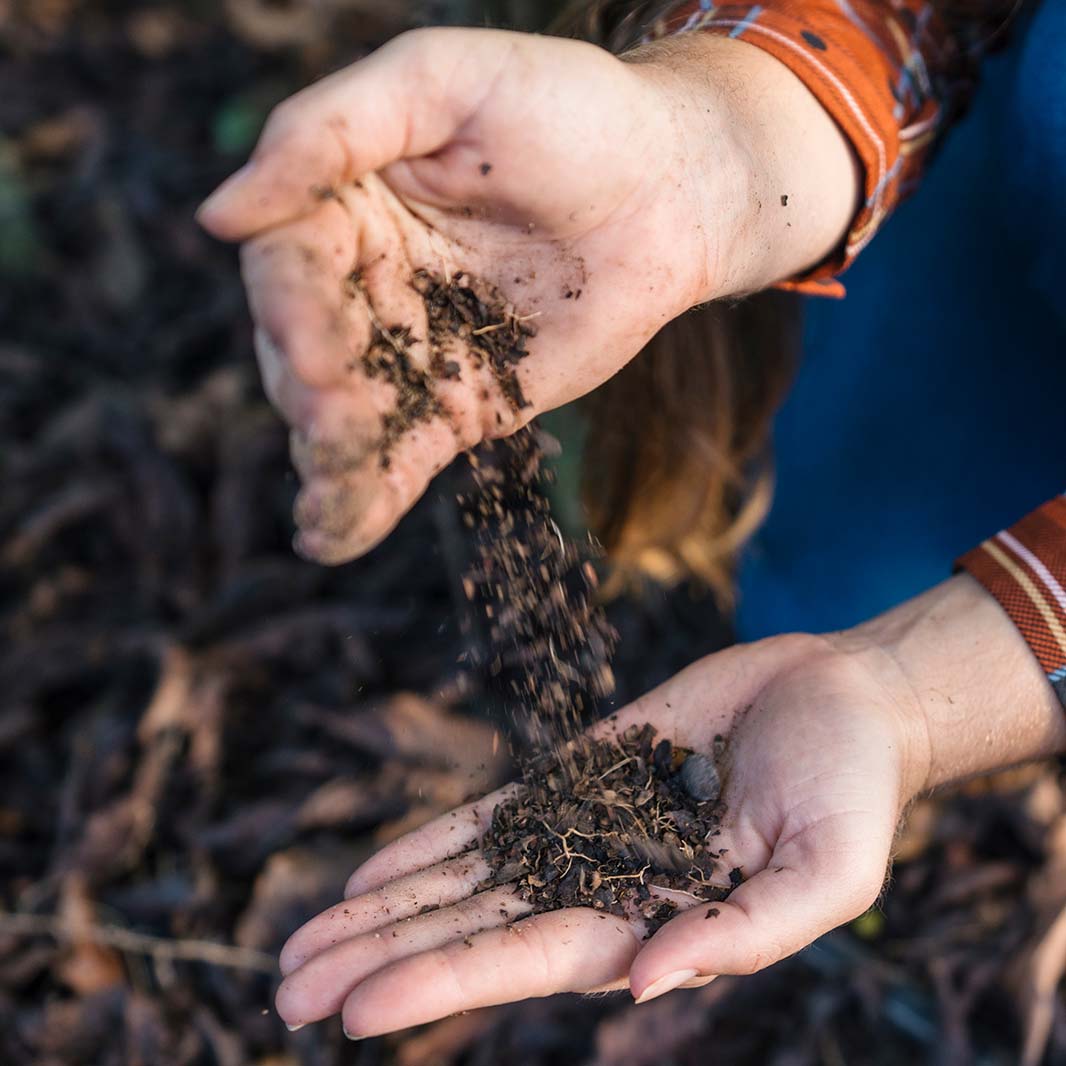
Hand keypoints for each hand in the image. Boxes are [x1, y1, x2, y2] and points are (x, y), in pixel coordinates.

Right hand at [197, 27, 857, 561]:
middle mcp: (368, 284)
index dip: (290, 300)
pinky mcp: (458, 407)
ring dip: (330, 450)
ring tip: (335, 472)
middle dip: (310, 381)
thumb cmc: (570, 113)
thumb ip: (332, 132)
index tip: (311, 334)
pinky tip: (330, 540)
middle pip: (304, 345)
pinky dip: (362, 504)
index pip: (287, 257)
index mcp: (347, 203)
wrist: (672, 194)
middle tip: (326, 403)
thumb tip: (221, 214)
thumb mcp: (443, 82)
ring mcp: (412, 352)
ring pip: (344, 412)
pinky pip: (398, 460)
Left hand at [273, 630, 925, 1035]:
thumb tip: (642, 984)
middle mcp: (602, 886)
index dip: (441, 983)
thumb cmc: (851, 789)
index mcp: (654, 922)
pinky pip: (493, 814)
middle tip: (287, 990)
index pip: (526, 960)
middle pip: (471, 929)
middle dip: (381, 958)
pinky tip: (371, 872)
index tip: (355, 1010)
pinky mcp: (581, 772)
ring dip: (385, 909)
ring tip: (300, 944)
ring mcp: (583, 829)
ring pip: (465, 878)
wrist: (840, 697)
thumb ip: (743, 933)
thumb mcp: (829, 872)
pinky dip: (431, 844)